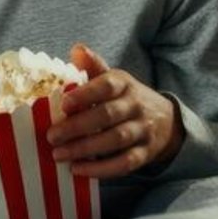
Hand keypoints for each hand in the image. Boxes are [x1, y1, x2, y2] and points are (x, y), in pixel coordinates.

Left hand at [46, 44, 181, 178]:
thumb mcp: (114, 79)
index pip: (107, 85)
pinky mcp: (145, 153)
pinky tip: (79, 169)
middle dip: (78, 126)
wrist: (166, 120)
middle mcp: (136, 106)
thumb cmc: (126, 98)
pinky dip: (102, 169)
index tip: (63, 104)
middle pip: (108, 115)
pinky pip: (125, 163)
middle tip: (51, 136)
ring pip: (116, 140)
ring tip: (59, 154)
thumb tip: (77, 49)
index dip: (86, 94)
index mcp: (124, 84)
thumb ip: (94, 67)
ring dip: (85, 148)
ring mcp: (143, 130)